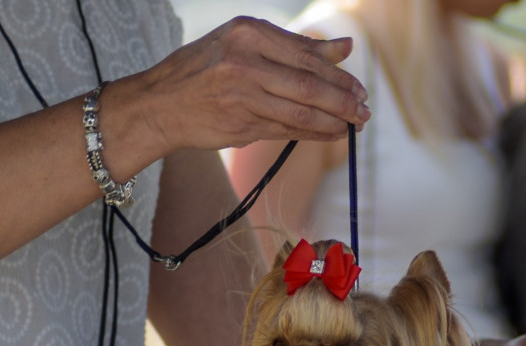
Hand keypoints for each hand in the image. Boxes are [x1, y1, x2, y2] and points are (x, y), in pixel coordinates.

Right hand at [103, 17, 370, 169]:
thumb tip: (345, 48)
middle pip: (309, 84)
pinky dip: (315, 133)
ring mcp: (243, 94)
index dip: (339, 75)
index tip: (359, 88)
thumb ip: (295, 48)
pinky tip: (332, 135)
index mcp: (248, 32)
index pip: (306, 55)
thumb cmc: (206, 71)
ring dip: (335, 121)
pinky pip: (289, 130)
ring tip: (354, 125)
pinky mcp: (243, 124)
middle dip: (343, 100)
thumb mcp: (245, 45)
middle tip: (364, 111)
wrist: (161, 104)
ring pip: (302, 111)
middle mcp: (246, 60)